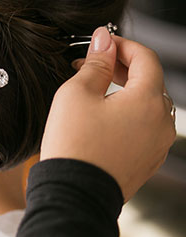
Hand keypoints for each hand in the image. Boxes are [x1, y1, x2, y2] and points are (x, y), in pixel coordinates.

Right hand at [45, 24, 175, 199]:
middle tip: (93, 66)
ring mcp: (160, 142)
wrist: (75, 195)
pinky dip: (128, 118)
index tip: (100, 44)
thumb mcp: (75, 95)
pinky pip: (144, 129)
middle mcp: (163, 120)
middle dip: (123, 69)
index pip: (145, 58)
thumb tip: (104, 40)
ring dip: (126, 94)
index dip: (122, 46)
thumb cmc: (73, 146)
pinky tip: (102, 122)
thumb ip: (95, 64)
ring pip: (148, 106)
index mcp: (148, 99)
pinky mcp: (150, 160)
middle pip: (150, 81)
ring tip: (95, 96)